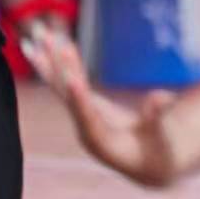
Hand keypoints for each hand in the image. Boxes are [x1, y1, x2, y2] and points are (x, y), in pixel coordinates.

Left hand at [24, 24, 178, 186]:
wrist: (149, 164)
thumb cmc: (159, 152)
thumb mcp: (163, 139)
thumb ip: (158, 118)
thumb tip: (160, 97)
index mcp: (103, 143)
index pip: (88, 117)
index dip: (80, 99)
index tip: (71, 78)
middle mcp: (86, 127)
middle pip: (68, 95)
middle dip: (58, 68)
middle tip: (45, 40)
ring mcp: (82, 115)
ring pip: (62, 85)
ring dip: (50, 59)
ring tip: (37, 34)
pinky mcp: (84, 104)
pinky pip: (67, 81)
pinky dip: (58, 62)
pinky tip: (47, 43)